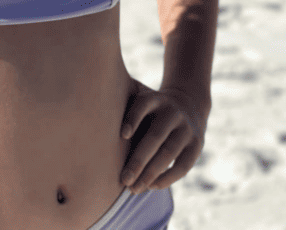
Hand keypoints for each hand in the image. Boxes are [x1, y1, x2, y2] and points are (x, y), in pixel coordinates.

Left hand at [119, 79, 207, 193]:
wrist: (187, 104)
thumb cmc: (150, 107)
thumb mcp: (139, 96)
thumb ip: (121, 101)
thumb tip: (89, 108)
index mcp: (154, 98)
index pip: (143, 105)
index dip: (133, 119)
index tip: (122, 135)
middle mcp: (172, 111)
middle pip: (155, 136)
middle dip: (138, 160)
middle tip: (123, 180)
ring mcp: (186, 128)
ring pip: (169, 153)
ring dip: (150, 174)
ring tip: (134, 188)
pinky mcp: (196, 144)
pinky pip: (183, 166)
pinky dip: (167, 178)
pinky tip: (151, 187)